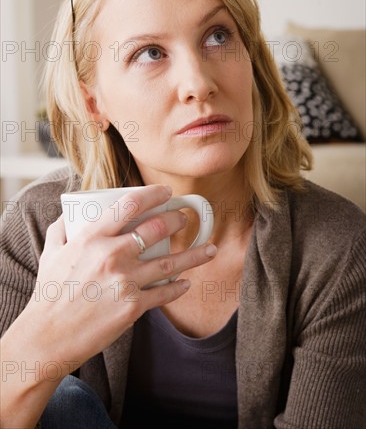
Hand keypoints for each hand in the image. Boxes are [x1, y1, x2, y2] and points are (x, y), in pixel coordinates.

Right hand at [23, 184, 215, 375]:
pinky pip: (164, 293)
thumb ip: (62, 229)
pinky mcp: (133, 307)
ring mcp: (125, 282)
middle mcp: (112, 255)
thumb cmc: (49, 293)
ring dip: (195, 254)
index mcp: (92, 237)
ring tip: (210, 248)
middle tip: (185, 218)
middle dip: (177, 219)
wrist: (48, 336)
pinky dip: (179, 287)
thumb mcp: (51, 253)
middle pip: (156, 229)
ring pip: (170, 263)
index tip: (166, 192)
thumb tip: (69, 214)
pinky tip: (187, 283)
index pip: (130, 204)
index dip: (154, 194)